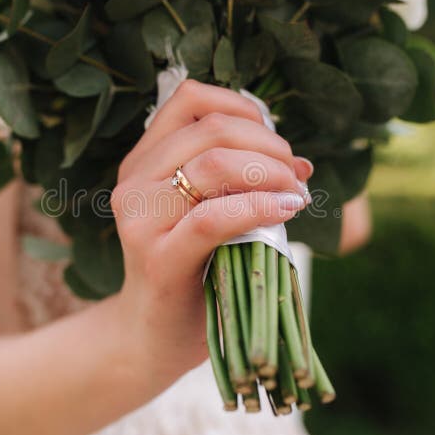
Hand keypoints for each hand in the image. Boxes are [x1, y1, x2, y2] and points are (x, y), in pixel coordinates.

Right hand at [110, 80, 313, 387]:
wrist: (153, 336)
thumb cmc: (190, 270)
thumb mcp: (204, 212)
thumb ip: (237, 180)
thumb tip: (300, 161)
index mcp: (143, 161)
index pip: (189, 98)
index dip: (242, 105)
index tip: (274, 137)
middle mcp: (134, 182)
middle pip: (211, 129)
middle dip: (268, 143)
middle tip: (295, 171)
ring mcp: (141, 219)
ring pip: (213, 164)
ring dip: (269, 171)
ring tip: (296, 192)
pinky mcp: (158, 258)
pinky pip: (214, 216)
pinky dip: (260, 206)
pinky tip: (287, 210)